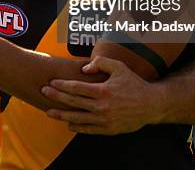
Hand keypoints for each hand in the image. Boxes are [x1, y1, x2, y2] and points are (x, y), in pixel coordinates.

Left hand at [42, 56, 161, 134]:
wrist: (151, 105)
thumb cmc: (134, 83)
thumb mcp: (119, 67)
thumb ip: (100, 63)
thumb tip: (83, 68)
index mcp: (103, 90)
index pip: (76, 88)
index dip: (62, 85)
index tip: (51, 82)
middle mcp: (102, 107)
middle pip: (73, 102)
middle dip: (56, 97)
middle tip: (43, 92)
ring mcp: (104, 120)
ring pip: (77, 118)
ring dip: (62, 115)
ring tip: (49, 112)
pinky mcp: (108, 129)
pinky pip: (88, 130)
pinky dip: (77, 127)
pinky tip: (68, 123)